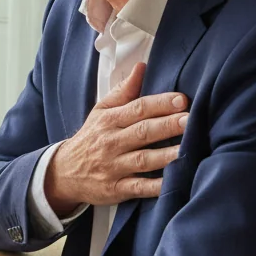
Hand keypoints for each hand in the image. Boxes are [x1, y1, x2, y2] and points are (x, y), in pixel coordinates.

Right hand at [44, 62, 187, 215]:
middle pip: (143, 132)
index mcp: (110, 120)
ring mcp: (114, 166)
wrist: (64, 172)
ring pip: (142, 160)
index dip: (160, 103)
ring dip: (166, 155)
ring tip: (187, 149)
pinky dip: (154, 187)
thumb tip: (142, 67)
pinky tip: (172, 182)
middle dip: (167, 125)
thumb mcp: (101, 111)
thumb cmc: (90, 138)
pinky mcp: (116, 188)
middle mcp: (111, 142)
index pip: (137, 108)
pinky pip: (137, 187)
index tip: (182, 99)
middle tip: (190, 120)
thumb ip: (123, 91)